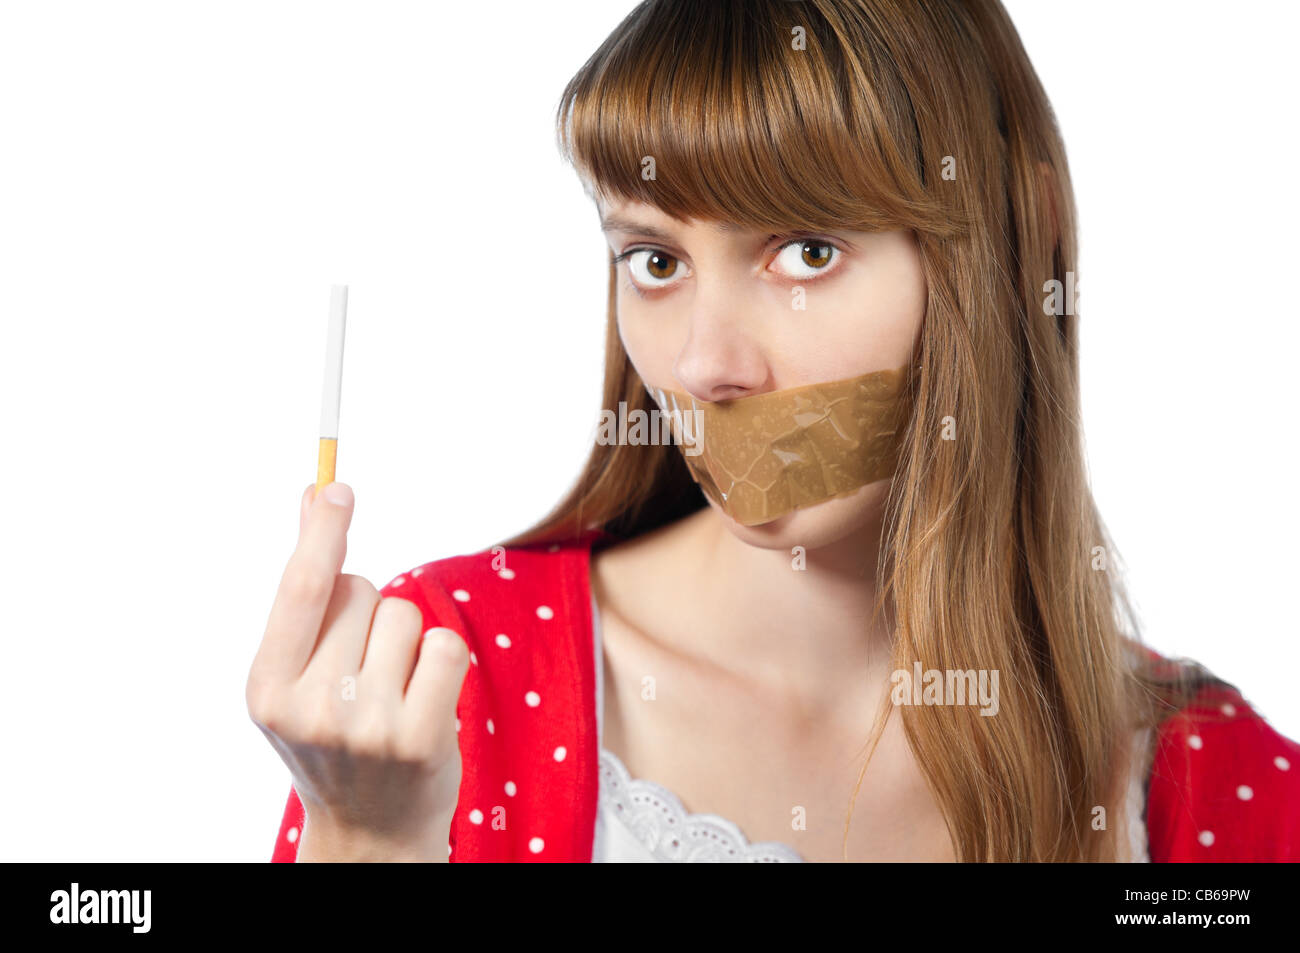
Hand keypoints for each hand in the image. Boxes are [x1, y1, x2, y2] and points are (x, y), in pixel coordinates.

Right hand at [246, 482, 468, 860]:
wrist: (368, 833)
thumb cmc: (333, 739)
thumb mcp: (298, 674)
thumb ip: (305, 591)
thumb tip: (311, 497)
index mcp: (267, 687)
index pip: (300, 590)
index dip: (321, 534)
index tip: (336, 488)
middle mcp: (310, 708)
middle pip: (361, 591)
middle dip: (368, 612)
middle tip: (362, 670)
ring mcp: (367, 726)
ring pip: (406, 614)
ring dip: (406, 639)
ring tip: (391, 689)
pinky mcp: (420, 737)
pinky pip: (445, 645)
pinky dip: (441, 660)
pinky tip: (425, 698)